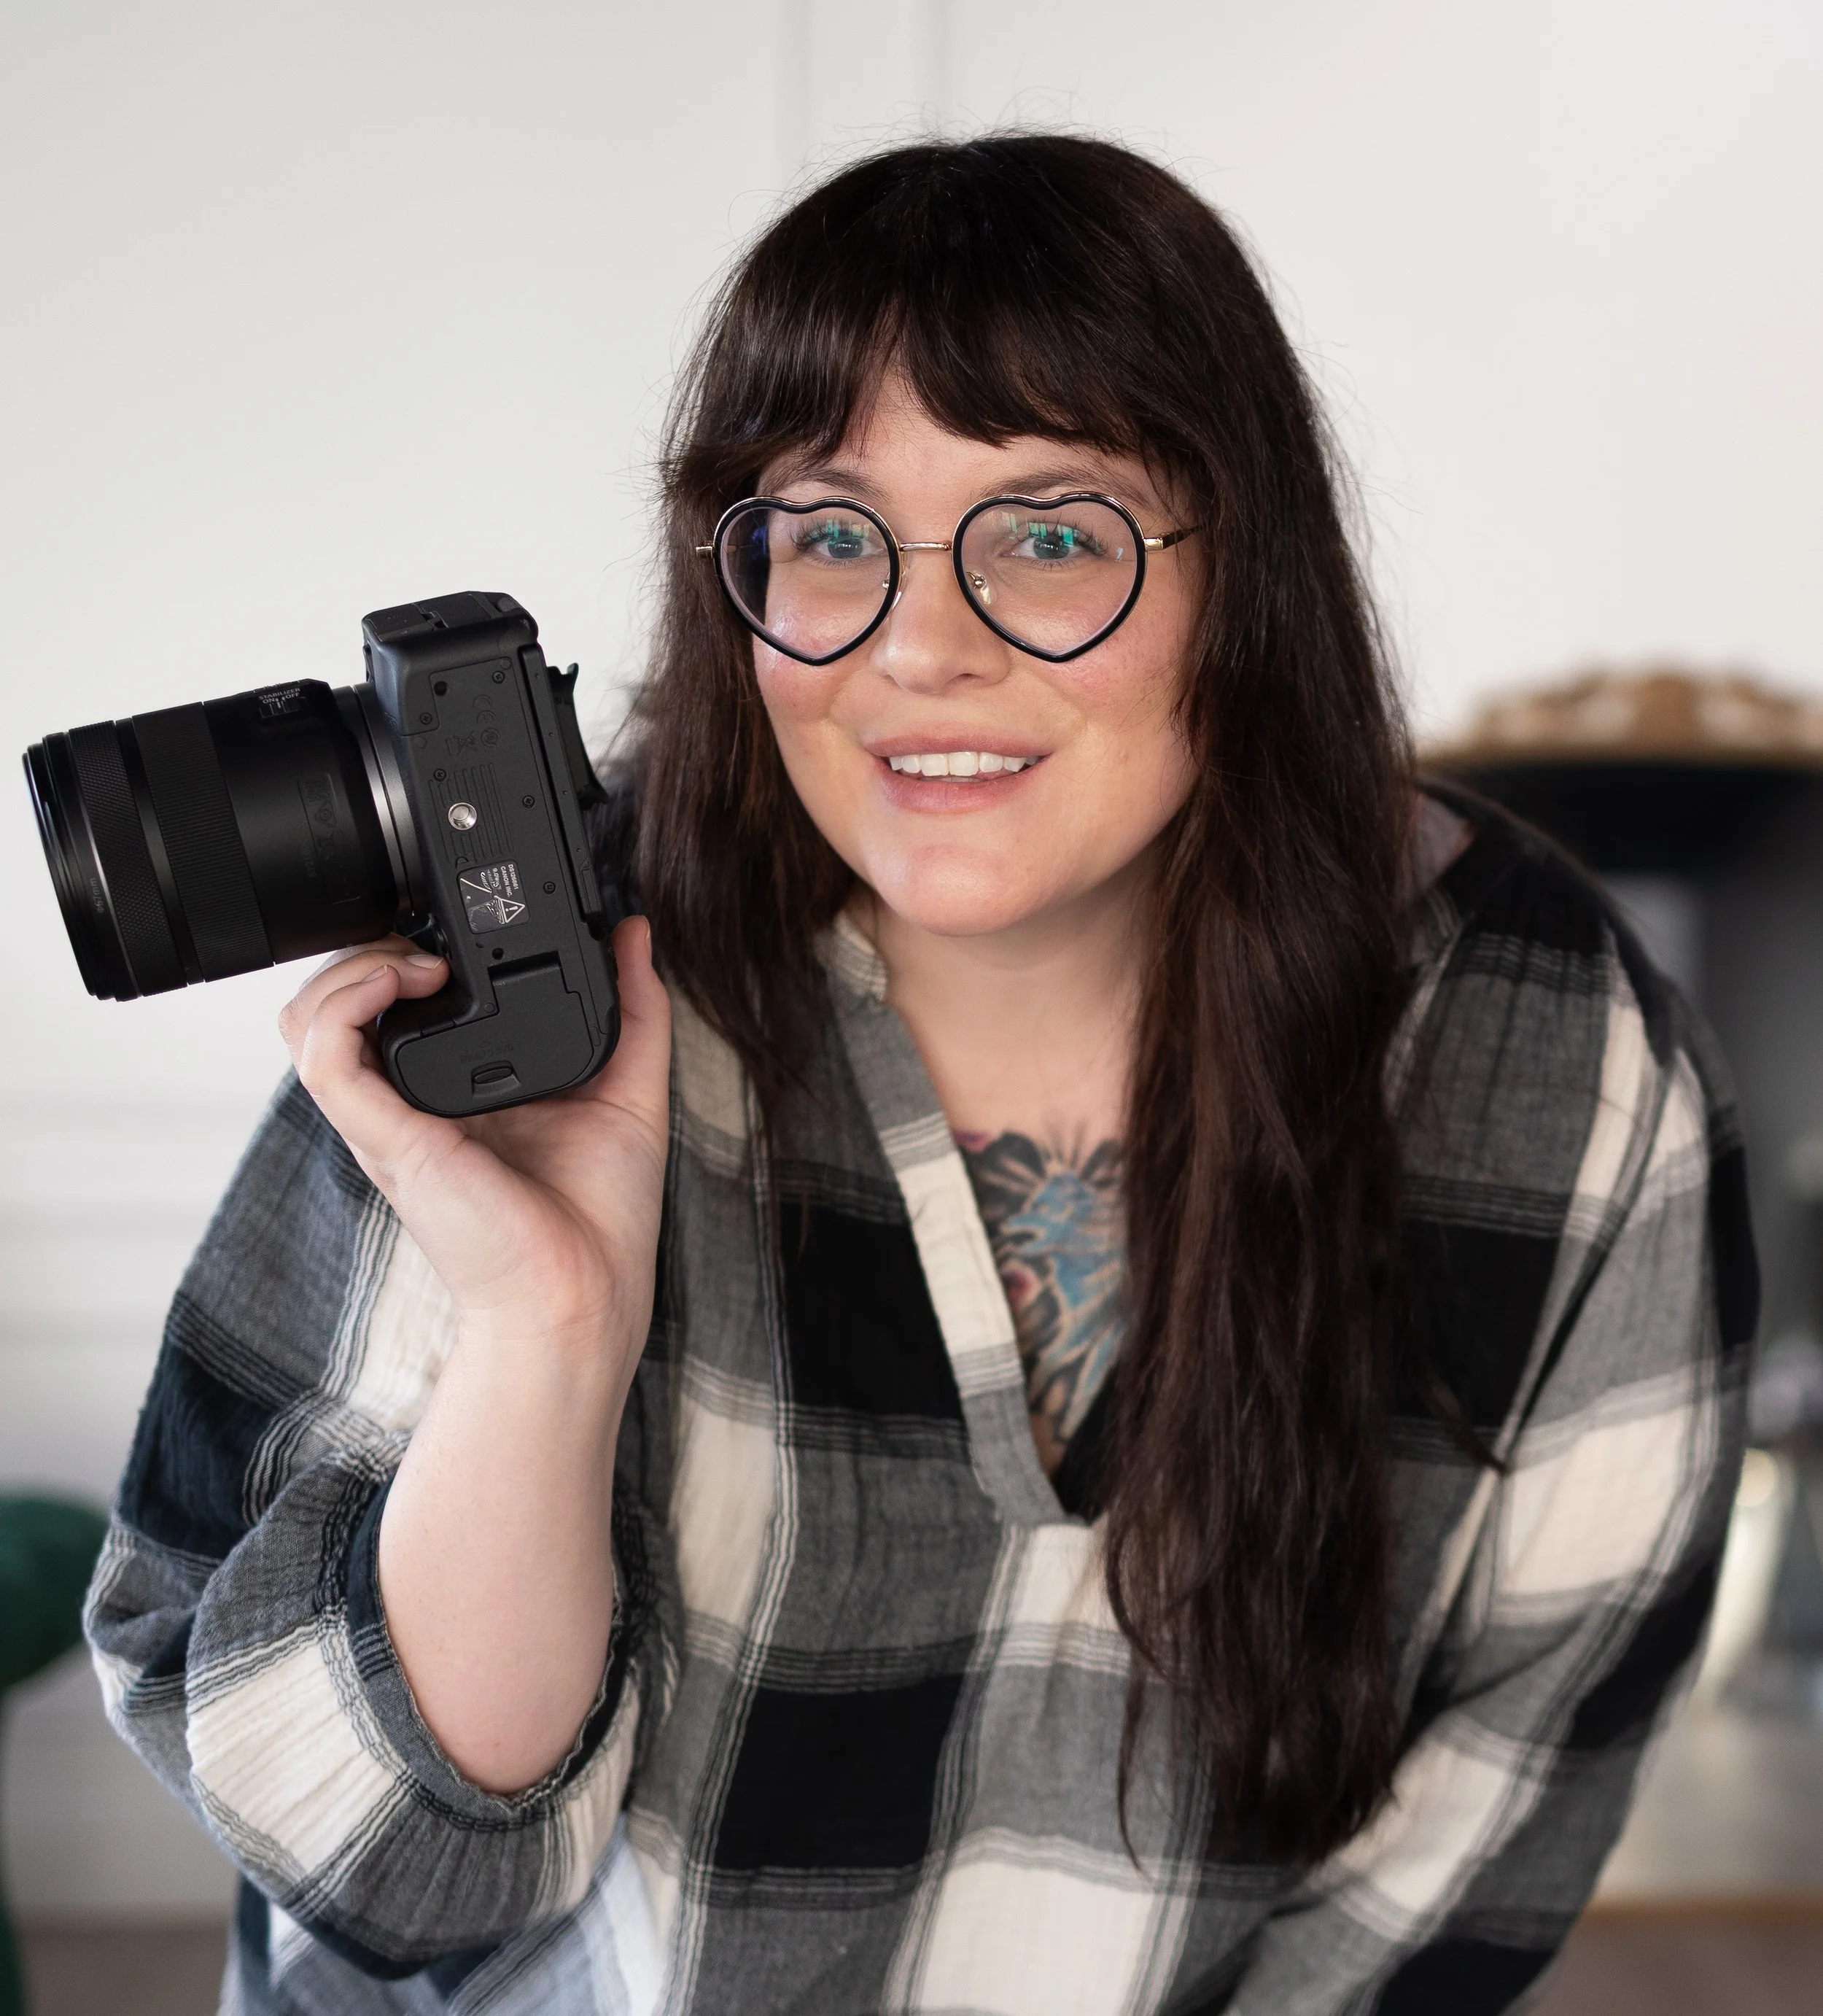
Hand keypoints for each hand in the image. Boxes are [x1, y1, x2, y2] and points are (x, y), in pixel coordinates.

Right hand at [278, 918, 670, 1373]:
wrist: (584, 1296)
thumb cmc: (601, 1218)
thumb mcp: (630, 1088)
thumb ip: (635, 1007)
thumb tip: (635, 932)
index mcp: (450, 1096)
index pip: (387, 1007)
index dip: (402, 952)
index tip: (460, 929)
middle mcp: (406, 1105)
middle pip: (329, 1004)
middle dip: (368, 948)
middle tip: (435, 943)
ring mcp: (388, 1122)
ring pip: (304, 1021)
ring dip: (351, 966)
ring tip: (418, 962)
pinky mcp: (384, 1139)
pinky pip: (324, 1056)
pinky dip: (346, 1000)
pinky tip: (406, 980)